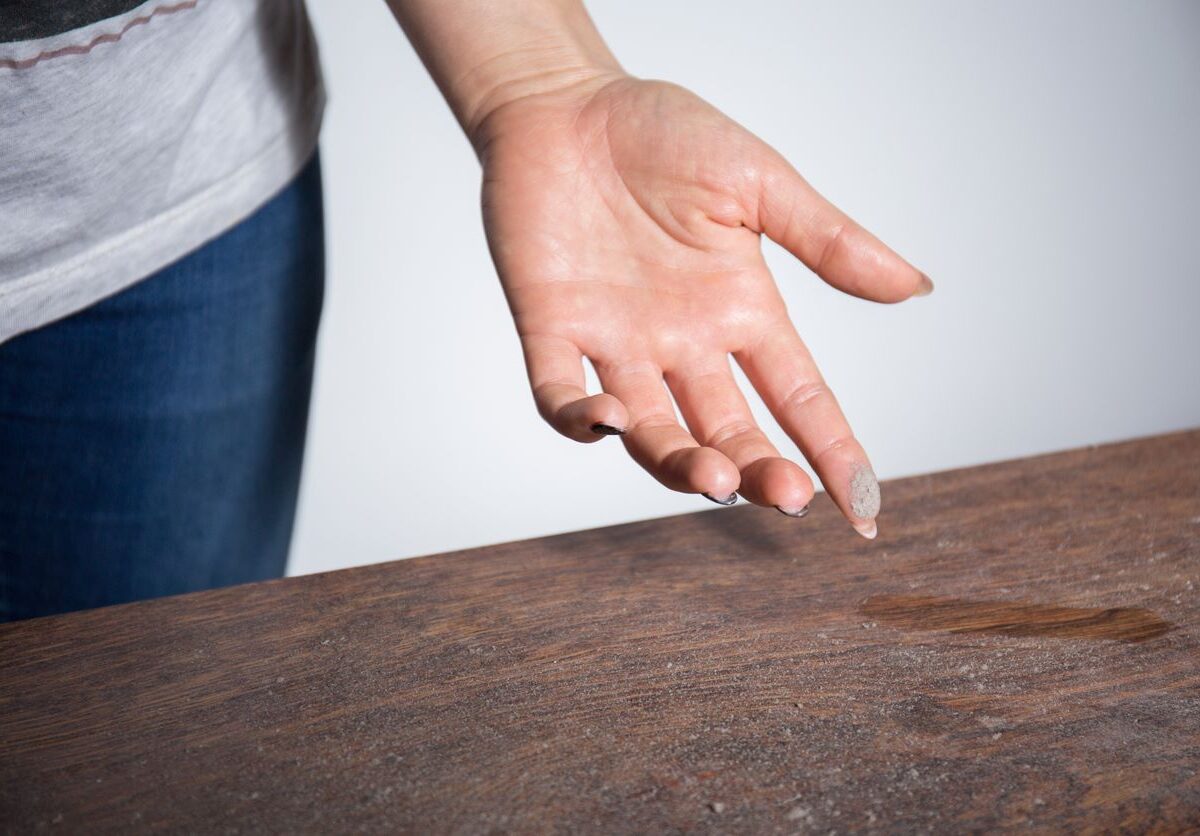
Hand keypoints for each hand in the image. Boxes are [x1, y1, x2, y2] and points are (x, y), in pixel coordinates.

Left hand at [474, 74, 930, 537]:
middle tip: (786, 495)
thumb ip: (827, 239)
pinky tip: (609, 422)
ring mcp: (617, 342)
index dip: (834, 452)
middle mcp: (684, 342)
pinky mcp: (551, 328)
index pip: (800, 397)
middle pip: (730, 430)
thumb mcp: (757, 182)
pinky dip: (579, 421)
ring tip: (712, 476)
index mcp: (742, 310)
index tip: (865, 508)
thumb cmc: (662, 132)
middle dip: (759, 470)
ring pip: (652, 431)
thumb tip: (917, 286)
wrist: (566, 101)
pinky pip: (558, 396)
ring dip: (680, 463)